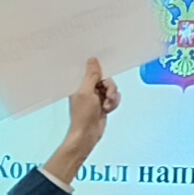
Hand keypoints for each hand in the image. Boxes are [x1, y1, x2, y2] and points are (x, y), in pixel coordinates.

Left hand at [44, 58, 119, 179]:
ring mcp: (96, 97)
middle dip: (109, 88)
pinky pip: (113, 97)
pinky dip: (113, 103)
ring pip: (111, 88)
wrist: (88, 134)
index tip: (105, 75)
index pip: (92, 71)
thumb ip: (91, 76)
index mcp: (80, 84)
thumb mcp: (87, 92)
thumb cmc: (83, 116)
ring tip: (106, 105)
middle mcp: (87, 89)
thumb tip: (92, 60)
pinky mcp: (102, 103)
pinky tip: (108, 109)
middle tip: (107, 95)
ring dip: (112, 97)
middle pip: (105, 79)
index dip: (100, 71)